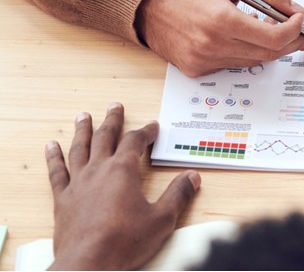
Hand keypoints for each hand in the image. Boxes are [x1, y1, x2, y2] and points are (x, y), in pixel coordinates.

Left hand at [46, 103, 200, 269]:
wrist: (88, 264)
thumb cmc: (124, 242)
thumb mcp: (162, 219)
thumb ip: (178, 195)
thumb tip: (192, 178)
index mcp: (123, 171)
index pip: (136, 142)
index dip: (146, 132)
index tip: (153, 127)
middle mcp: (98, 171)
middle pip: (106, 137)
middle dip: (113, 121)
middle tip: (115, 106)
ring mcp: (78, 183)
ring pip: (79, 148)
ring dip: (83, 130)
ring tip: (84, 116)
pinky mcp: (62, 199)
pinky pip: (57, 172)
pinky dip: (54, 157)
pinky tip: (51, 146)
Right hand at [136, 0, 303, 77]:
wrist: (143, 2)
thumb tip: (295, 10)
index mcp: (221, 20)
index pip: (274, 38)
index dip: (295, 31)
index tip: (301, 20)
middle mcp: (212, 45)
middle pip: (268, 54)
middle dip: (290, 42)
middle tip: (299, 30)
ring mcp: (203, 61)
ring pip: (253, 61)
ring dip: (268, 47)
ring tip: (271, 28)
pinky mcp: (196, 70)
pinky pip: (232, 65)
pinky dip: (245, 52)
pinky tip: (243, 36)